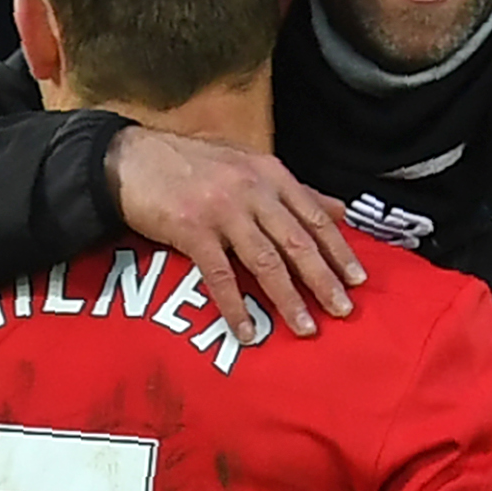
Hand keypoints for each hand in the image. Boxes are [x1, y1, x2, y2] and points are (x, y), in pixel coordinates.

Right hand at [104, 128, 362, 341]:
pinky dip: (235, 307)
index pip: (315, 216)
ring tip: (305, 329)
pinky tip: (247, 331)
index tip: (359, 279)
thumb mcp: (249, 164)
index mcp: (270, 174)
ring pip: (265, 261)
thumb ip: (294, 191)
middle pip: (297, 242)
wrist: (131, 159)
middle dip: (323, 279)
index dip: (339, 250)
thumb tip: (340, 210)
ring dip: (287, 298)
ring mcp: (222, 210)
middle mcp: (253, 190)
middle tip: (343, 311)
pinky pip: (220, 276)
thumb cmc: (191, 163)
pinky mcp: (192, 231)